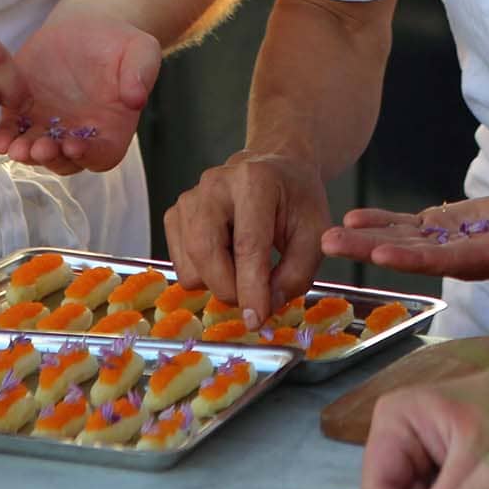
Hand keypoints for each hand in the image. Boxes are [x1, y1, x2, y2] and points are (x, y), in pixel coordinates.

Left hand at [0, 9, 160, 173]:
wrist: (87, 25)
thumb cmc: (119, 42)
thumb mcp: (140, 50)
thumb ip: (141, 73)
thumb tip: (137, 98)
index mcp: (111, 129)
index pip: (101, 155)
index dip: (89, 156)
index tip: (75, 146)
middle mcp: (79, 135)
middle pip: (65, 160)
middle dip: (51, 158)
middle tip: (40, 148)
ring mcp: (49, 126)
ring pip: (36, 151)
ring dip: (26, 154)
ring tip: (16, 147)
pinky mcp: (24, 112)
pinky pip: (13, 131)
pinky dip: (6, 138)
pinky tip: (1, 137)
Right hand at [164, 149, 329, 323]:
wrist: (275, 169)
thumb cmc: (296, 201)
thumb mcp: (314, 234)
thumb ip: (296, 274)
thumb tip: (266, 306)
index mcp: (255, 181)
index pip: (247, 244)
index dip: (251, 288)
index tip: (256, 319)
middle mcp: (214, 185)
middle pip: (206, 254)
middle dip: (231, 290)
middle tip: (257, 298)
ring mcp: (189, 199)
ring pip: (190, 267)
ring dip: (219, 284)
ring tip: (244, 268)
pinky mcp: (174, 215)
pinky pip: (181, 267)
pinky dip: (205, 276)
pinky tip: (226, 257)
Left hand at [322, 187, 488, 281]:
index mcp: (488, 261)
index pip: (446, 261)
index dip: (414, 258)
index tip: (382, 256)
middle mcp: (462, 257)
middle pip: (410, 253)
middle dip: (369, 250)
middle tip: (329, 246)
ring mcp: (451, 241)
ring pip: (402, 239)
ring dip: (365, 238)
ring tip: (330, 235)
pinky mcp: (447, 226)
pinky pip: (408, 225)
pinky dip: (382, 222)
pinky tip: (354, 218)